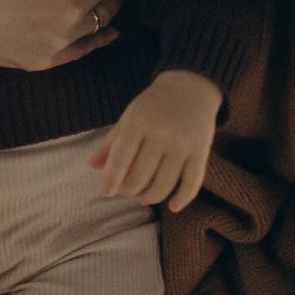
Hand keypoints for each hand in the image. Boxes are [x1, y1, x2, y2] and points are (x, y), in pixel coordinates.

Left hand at [92, 69, 220, 209]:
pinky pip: (193, 182)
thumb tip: (92, 166)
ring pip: (164, 183)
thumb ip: (112, 142)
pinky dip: (182, 198)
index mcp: (138, 122)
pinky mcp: (202, 151)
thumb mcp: (129, 117)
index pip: (121, 157)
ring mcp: (183, 143)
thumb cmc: (153, 106)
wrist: (191, 88)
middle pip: (141, 175)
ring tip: (142, 196)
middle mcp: (161, 133)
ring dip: (151, 197)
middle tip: (126, 191)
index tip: (106, 192)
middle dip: (130, 189)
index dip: (112, 179)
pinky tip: (172, 207)